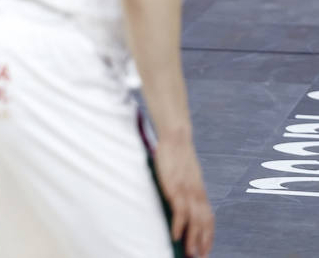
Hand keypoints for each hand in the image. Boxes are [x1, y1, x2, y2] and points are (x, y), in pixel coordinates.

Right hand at [154, 137, 213, 257]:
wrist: (176, 138)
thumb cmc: (178, 154)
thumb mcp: (185, 173)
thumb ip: (186, 186)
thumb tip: (182, 199)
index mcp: (200, 191)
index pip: (209, 218)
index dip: (209, 236)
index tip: (207, 249)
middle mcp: (197, 194)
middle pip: (204, 224)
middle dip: (203, 243)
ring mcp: (187, 192)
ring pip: (194, 221)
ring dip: (192, 239)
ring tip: (190, 254)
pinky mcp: (175, 188)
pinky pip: (179, 211)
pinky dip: (179, 225)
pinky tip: (175, 236)